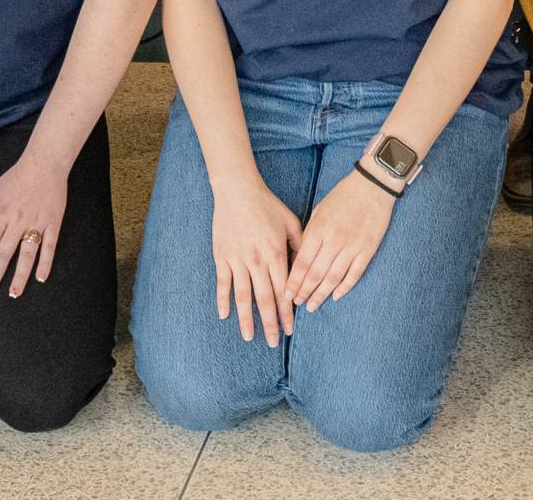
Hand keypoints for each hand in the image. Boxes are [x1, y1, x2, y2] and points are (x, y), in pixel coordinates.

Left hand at [0, 148, 66, 300]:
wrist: (44, 163)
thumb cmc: (16, 177)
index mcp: (1, 214)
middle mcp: (17, 221)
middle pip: (3, 254)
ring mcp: (37, 222)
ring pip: (26, 254)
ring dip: (19, 275)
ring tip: (13, 294)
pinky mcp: (53, 222)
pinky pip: (49, 246)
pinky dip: (46, 262)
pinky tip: (41, 278)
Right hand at [208, 170, 302, 345]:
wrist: (238, 190)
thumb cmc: (267, 205)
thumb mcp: (291, 222)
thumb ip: (300, 245)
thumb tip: (310, 266)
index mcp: (276, 254)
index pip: (284, 291)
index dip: (287, 313)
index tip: (290, 330)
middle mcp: (257, 262)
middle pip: (265, 300)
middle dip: (270, 323)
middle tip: (274, 343)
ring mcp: (238, 260)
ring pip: (243, 297)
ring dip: (247, 319)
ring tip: (249, 337)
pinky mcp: (222, 256)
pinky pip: (223, 283)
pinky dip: (222, 300)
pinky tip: (224, 316)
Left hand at [285, 170, 395, 311]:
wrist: (372, 187)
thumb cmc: (342, 197)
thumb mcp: (319, 211)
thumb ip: (309, 234)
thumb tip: (298, 258)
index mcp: (319, 228)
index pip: (302, 262)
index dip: (294, 281)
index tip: (286, 293)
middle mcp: (335, 240)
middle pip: (316, 273)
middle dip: (305, 291)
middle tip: (297, 304)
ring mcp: (353, 246)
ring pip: (334, 277)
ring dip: (321, 294)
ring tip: (312, 305)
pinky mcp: (368, 250)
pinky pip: (354, 274)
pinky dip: (344, 287)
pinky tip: (335, 296)